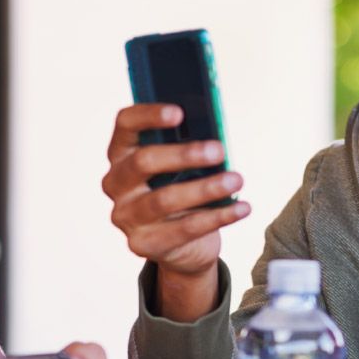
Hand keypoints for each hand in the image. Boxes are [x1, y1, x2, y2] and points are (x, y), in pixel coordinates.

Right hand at [102, 103, 249, 276]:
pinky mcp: (142, 244)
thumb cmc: (184, 191)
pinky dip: (218, 217)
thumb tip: (216, 138)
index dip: (148, 116)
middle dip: (184, 154)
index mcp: (122, 153)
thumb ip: (192, 148)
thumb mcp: (186, 168)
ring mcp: (125, 216)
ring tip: (237, 179)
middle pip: (143, 162)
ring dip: (205, 188)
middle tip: (219, 150)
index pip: (126, 125)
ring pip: (164, 199)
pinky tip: (242, 207)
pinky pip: (184, 228)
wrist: (183, 246)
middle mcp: (116, 183)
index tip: (179, 113)